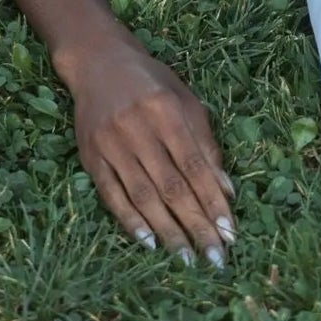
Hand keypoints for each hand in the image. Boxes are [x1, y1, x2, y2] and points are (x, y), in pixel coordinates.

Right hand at [68, 39, 234, 266]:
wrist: (98, 62)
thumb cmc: (152, 82)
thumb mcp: (186, 102)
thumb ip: (206, 144)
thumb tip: (227, 191)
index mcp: (167, 111)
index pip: (195, 166)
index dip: (213, 201)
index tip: (230, 232)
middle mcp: (138, 128)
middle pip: (171, 186)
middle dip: (196, 224)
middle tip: (215, 257)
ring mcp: (110, 144)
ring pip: (143, 196)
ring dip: (167, 231)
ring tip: (187, 257)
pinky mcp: (90, 156)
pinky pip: (111, 195)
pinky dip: (130, 221)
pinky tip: (149, 242)